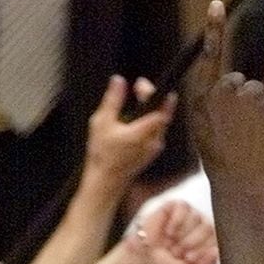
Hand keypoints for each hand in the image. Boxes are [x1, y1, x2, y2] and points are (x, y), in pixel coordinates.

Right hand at [82, 74, 175, 194]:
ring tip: (137, 105)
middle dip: (153, 100)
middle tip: (140, 92)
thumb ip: (112, 100)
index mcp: (142, 132)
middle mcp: (152, 141)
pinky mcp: (150, 155)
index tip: (147, 86)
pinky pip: (156, 135)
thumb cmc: (103, 157)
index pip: (162, 110)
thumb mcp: (102, 123)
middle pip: (162, 114)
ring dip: (151, 112)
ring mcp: (153, 149)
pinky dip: (149, 125)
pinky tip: (135, 124)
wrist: (105, 182)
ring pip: (160, 124)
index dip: (158, 94)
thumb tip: (118, 81)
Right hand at [124, 200, 217, 263]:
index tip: (187, 259)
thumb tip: (215, 251)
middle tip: (176, 252)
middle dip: (190, 242)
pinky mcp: (176, 206)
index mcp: (209, 241)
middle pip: (208, 227)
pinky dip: (175, 223)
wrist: (144, 258)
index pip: (216, 241)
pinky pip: (183, 208)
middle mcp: (202, 225)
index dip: (201, 250)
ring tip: (170, 242)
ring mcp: (190, 214)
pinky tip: (168, 232)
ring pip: (195, 217)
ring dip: (180, 235)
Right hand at [190, 1, 263, 186]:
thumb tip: (232, 80)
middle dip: (239, 100)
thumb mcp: (203, 132)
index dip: (214, 29)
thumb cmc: (220, 161)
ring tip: (250, 135)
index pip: (209, 56)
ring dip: (257, 107)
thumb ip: (213, 103)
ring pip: (257, 89)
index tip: (217, 5)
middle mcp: (222, 91)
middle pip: (237, 80)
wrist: (238, 184)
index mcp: (201, 98)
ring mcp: (247, 96)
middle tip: (237, 131)